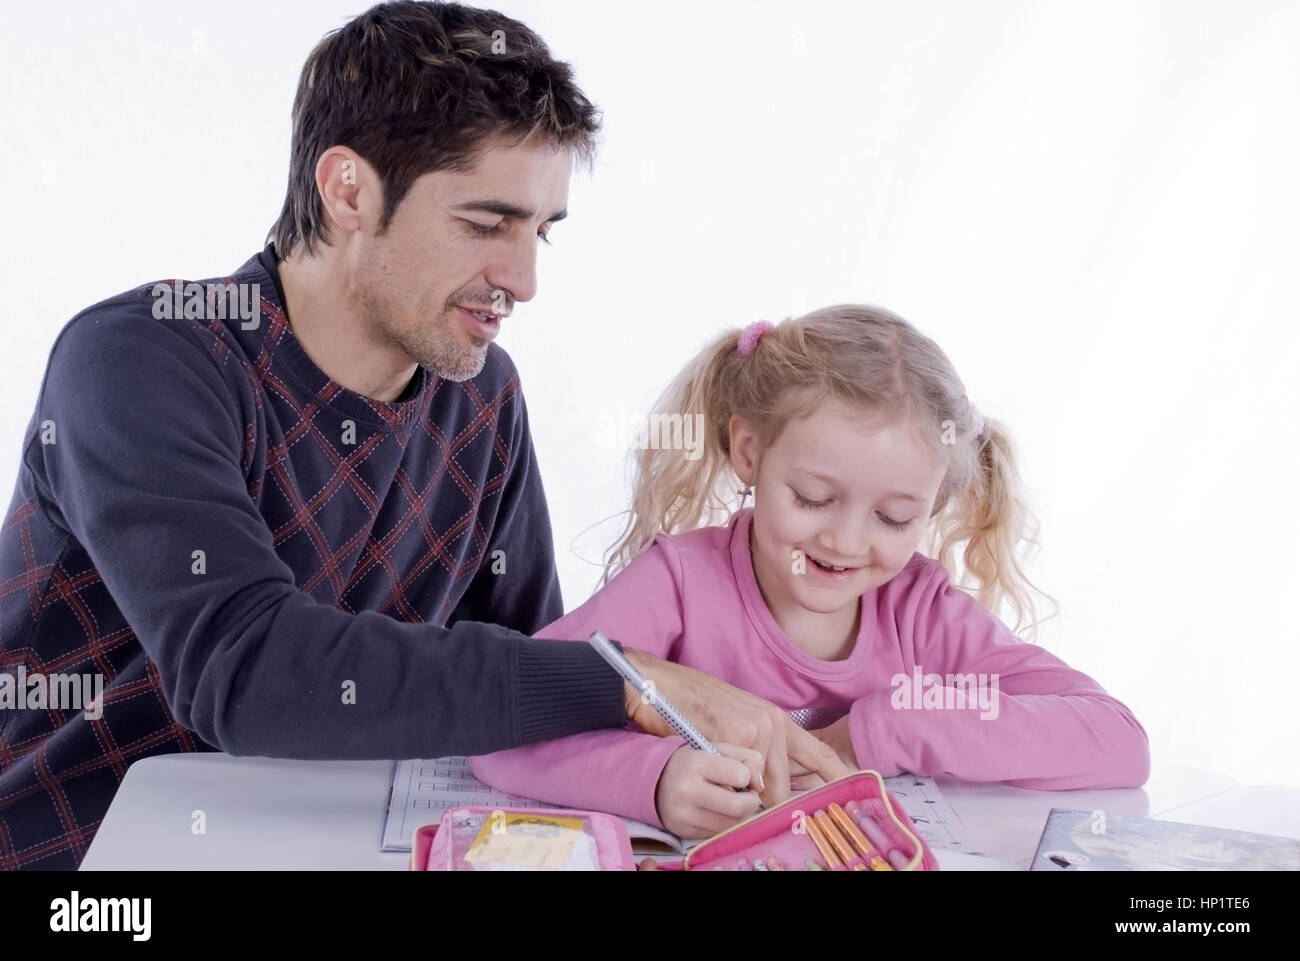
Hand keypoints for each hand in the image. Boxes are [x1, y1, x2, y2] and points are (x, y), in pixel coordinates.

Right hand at [622, 649, 851, 806]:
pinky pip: (740, 781)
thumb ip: (767, 751)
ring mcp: (755, 728)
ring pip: (763, 789)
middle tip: (751, 802)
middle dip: (769, 803)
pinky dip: (727, 786)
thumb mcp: (743, 724)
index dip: (838, 778)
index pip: (819, 753)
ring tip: (723, 780)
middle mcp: (773, 722)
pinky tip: (714, 772)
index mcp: (778, 720)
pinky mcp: (735, 736)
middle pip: (784, 787)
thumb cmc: (701, 708)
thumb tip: (792, 784)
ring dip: (744, 796)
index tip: (852, 797)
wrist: (665, 687)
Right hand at [655, 743, 763, 838]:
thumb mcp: (717, 749)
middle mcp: (687, 790)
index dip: (748, 776)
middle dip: (751, 802)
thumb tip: (759, 785)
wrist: (656, 781)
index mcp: (696, 763)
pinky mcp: (685, 831)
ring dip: (740, 815)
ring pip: (731, 824)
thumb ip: (747, 759)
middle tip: (748, 795)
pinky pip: (719, 833)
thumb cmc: (694, 763)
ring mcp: (685, 814)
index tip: (743, 776)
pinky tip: (718, 812)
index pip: (740, 775)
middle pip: (738, 807)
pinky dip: (725, 824)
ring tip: (732, 802)